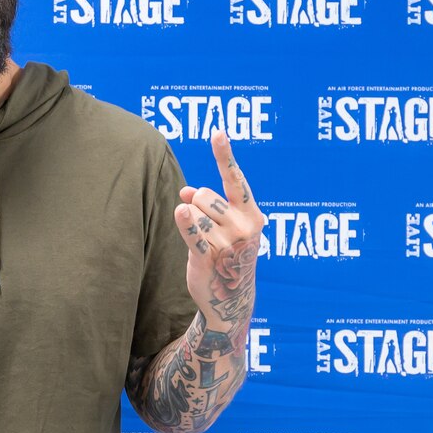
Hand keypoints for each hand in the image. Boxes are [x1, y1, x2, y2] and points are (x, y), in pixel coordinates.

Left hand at [174, 129, 264, 329]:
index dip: (224, 155)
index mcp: (252, 215)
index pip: (235, 179)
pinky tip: (180, 211)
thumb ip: (207, 205)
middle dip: (197, 206)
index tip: (217, 132)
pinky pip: (193, 235)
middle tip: (207, 229)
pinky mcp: (209, 259)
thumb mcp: (224, 228)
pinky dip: (186, 224)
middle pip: (204, 195)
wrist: (232, 300)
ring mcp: (228, 244)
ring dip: (191, 223)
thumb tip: (185, 192)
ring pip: (193, 212)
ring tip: (204, 244)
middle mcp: (243, 227)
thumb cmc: (228, 255)